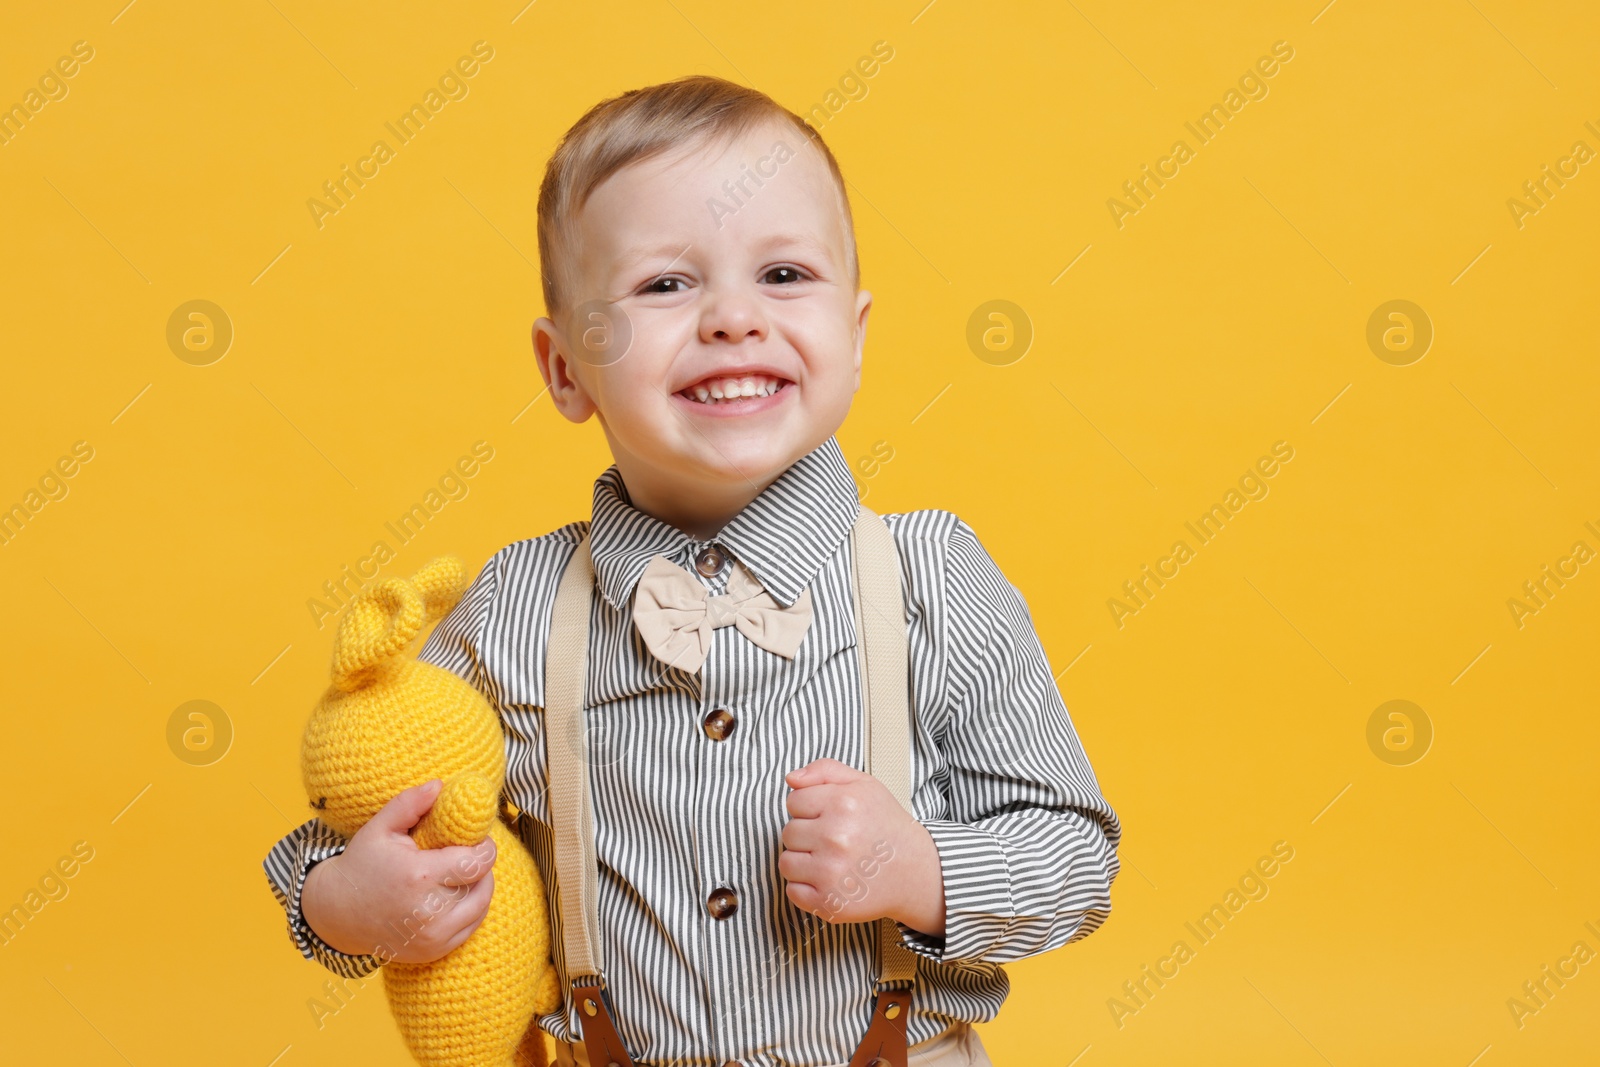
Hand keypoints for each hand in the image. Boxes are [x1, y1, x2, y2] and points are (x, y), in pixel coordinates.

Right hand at [301, 780, 497, 963]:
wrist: (337, 914)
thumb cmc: (362, 865)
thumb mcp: (380, 828)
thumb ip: (410, 803)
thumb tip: (440, 785)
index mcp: (419, 876)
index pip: (479, 861)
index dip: (484, 846)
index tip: (474, 839)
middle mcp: (429, 911)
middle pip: (483, 883)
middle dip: (480, 865)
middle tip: (465, 854)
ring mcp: (433, 937)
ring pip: (482, 906)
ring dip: (479, 886)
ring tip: (459, 873)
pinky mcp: (434, 951)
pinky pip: (472, 926)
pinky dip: (471, 909)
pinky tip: (452, 895)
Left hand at [780, 758, 945, 934]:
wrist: (915, 871)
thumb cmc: (886, 826)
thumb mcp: (863, 784)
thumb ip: (825, 770)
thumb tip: (791, 779)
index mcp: (842, 803)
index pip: (794, 802)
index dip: (810, 809)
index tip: (830, 817)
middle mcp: (836, 837)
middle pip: (788, 833)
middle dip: (807, 835)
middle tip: (835, 840)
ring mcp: (831, 872)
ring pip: (786, 862)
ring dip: (803, 862)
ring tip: (830, 860)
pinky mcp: (830, 902)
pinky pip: (793, 891)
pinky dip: (806, 889)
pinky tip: (829, 881)